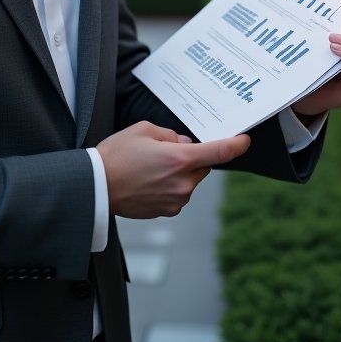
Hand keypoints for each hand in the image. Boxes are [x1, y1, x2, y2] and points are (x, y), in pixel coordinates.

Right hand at [96, 121, 250, 218]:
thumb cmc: (116, 157)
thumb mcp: (143, 130)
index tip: (244, 141)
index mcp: (179, 159)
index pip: (219, 152)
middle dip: (192, 157)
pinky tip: (149, 180)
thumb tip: (183, 144)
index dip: (236, 145)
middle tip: (167, 151)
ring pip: (190, 181)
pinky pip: (178, 193)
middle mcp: (182, 183)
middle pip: (202, 166)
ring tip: (151, 167)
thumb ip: (170, 135)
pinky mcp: (167, 211)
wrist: (96, 187)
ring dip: (180, 172)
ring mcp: (176, 200)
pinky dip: (170, 185)